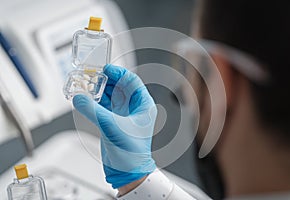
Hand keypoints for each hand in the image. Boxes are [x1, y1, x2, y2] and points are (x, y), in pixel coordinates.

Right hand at [72, 64, 156, 188]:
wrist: (127, 171)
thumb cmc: (131, 152)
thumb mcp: (112, 127)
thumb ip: (94, 111)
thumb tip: (80, 98)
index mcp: (143, 105)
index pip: (131, 81)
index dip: (118, 73)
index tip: (105, 69)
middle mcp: (134, 108)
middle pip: (119, 87)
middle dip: (105, 81)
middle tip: (91, 76)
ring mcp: (123, 114)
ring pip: (110, 96)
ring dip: (98, 90)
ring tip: (85, 85)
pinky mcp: (113, 121)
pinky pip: (103, 106)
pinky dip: (94, 102)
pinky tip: (85, 98)